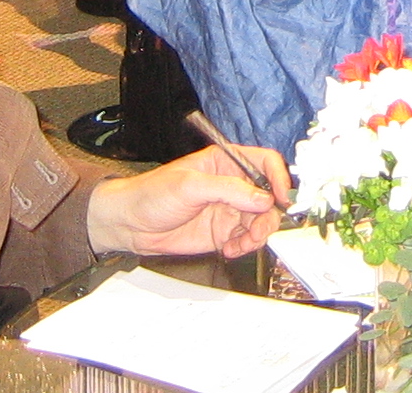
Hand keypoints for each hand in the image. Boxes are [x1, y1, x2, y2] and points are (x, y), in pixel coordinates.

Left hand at [85, 141, 290, 258]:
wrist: (131, 224)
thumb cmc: (152, 194)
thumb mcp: (190, 186)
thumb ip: (228, 190)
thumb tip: (262, 198)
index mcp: (225, 162)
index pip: (265, 162)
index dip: (278, 178)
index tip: (281, 198)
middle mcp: (231, 185)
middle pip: (268, 197)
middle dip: (267, 216)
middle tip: (256, 231)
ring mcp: (228, 210)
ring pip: (260, 222)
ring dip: (256, 235)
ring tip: (239, 244)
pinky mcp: (222, 233)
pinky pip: (246, 240)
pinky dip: (243, 247)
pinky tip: (228, 249)